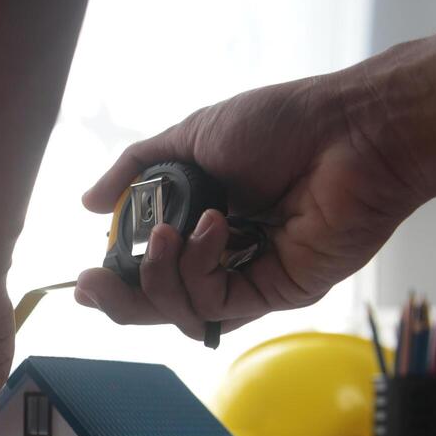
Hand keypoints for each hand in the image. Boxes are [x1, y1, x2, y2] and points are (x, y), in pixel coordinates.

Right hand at [74, 68, 428, 338]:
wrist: (350, 130)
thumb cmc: (284, 124)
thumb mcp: (193, 137)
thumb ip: (138, 170)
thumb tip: (87, 202)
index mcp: (202, 224)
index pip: (149, 270)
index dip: (116, 280)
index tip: (85, 274)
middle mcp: (224, 257)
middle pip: (159, 303)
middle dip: (120, 301)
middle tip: (90, 286)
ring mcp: (251, 278)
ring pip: (182, 311)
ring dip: (159, 277)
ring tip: (166, 234)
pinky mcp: (278, 292)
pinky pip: (217, 302)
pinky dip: (199, 268)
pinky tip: (211, 229)